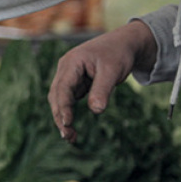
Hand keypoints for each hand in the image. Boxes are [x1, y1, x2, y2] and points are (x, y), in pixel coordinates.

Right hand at [48, 21, 157, 142]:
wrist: (125, 44)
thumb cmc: (118, 53)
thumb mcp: (112, 71)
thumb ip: (102, 90)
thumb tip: (96, 111)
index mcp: (71, 62)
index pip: (62, 87)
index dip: (63, 106)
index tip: (67, 123)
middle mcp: (65, 69)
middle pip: (56, 96)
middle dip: (59, 116)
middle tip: (68, 136)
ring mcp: (69, 76)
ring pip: (60, 100)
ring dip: (62, 117)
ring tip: (70, 137)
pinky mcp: (75, 83)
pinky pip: (69, 100)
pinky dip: (69, 113)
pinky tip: (72, 128)